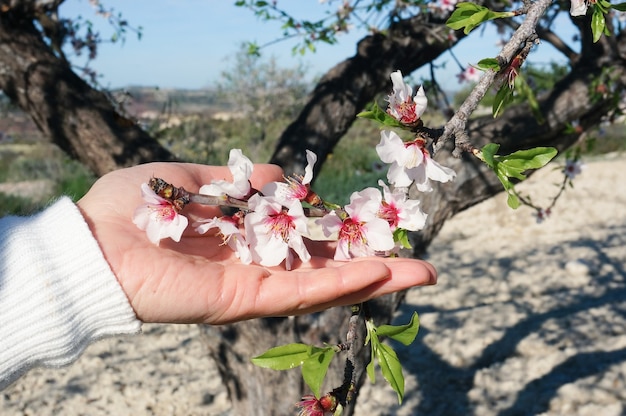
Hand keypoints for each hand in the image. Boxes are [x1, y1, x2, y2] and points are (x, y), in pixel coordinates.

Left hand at [77, 162, 435, 324]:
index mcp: (245, 237)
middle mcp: (256, 265)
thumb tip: (283, 176)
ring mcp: (252, 286)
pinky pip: (298, 293)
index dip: (344, 236)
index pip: (305, 241)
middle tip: (422, 263)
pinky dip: (337, 284)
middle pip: (325, 270)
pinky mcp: (241, 300)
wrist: (92, 241)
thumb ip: (239, 180)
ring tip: (421, 273)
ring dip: (371, 280)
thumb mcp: (192, 176)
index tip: (378, 226)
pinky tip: (375, 272)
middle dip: (373, 266)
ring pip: (323, 288)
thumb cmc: (134, 205)